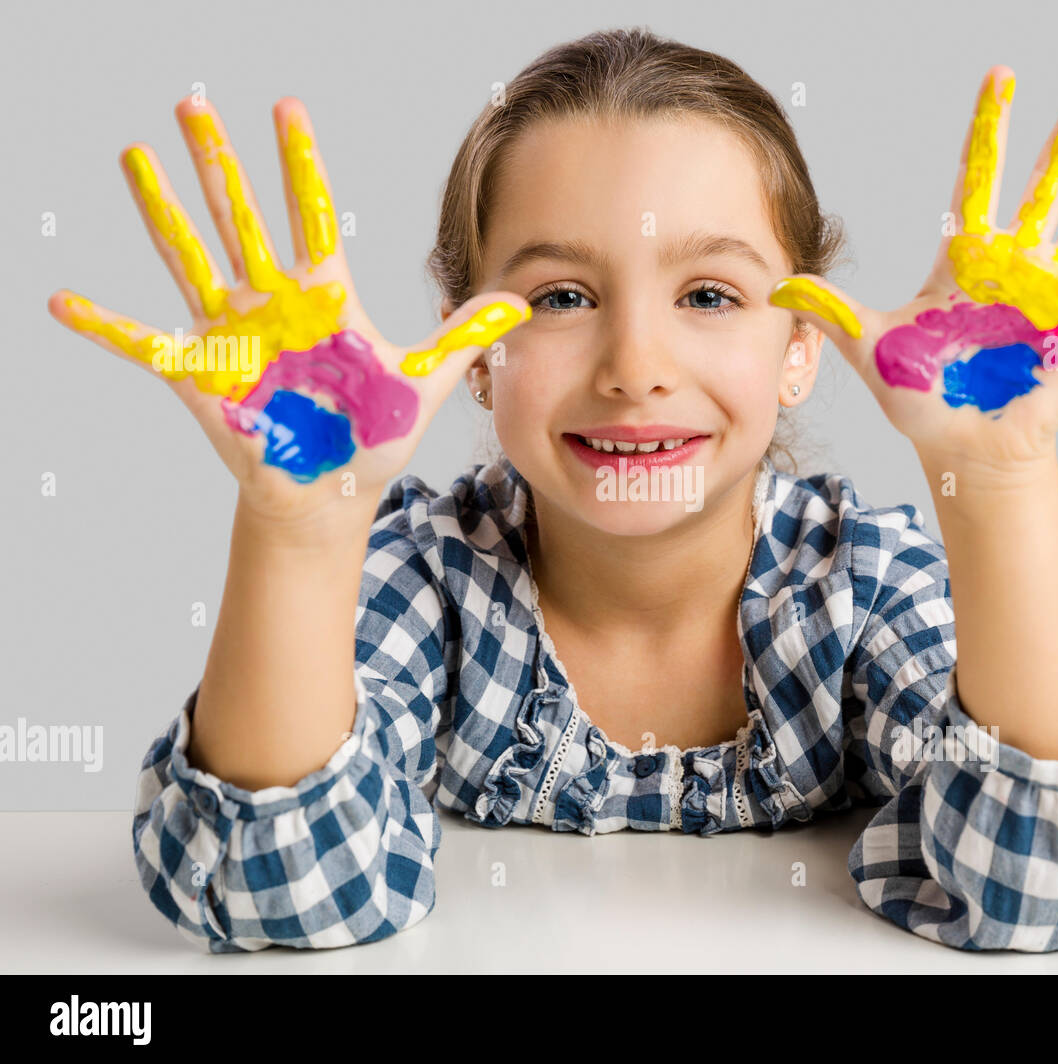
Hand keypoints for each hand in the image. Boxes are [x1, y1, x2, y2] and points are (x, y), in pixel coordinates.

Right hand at [48, 95, 529, 522]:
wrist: (332, 491)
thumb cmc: (372, 436)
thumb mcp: (423, 381)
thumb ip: (464, 336)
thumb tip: (519, 302)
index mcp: (324, 297)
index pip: (310, 215)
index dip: (298, 162)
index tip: (288, 108)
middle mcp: (273, 303)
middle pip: (241, 218)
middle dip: (219, 161)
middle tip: (196, 101)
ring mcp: (233, 334)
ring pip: (190, 256)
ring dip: (161, 208)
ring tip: (137, 154)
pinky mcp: (200, 375)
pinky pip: (142, 345)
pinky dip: (103, 326)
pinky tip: (62, 301)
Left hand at [768, 66, 1057, 471]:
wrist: (962, 447)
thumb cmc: (921, 399)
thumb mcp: (873, 348)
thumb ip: (834, 311)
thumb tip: (779, 284)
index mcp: (965, 260)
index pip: (979, 178)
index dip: (989, 129)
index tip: (999, 78)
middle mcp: (1014, 263)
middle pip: (1045, 180)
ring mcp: (1052, 289)